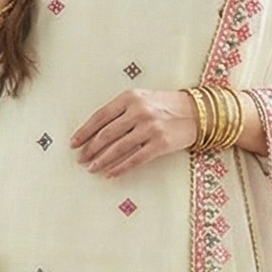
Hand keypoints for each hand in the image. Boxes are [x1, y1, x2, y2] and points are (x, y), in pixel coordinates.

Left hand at [71, 89, 197, 177]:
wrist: (198, 111)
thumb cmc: (166, 105)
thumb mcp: (143, 99)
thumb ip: (122, 110)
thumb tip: (97, 132)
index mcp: (130, 98)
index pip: (101, 116)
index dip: (85, 131)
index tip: (74, 143)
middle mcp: (139, 111)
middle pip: (107, 134)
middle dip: (90, 149)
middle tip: (81, 160)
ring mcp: (150, 128)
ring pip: (118, 148)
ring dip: (102, 160)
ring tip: (91, 169)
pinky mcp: (161, 144)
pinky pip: (135, 159)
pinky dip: (121, 168)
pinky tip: (110, 174)